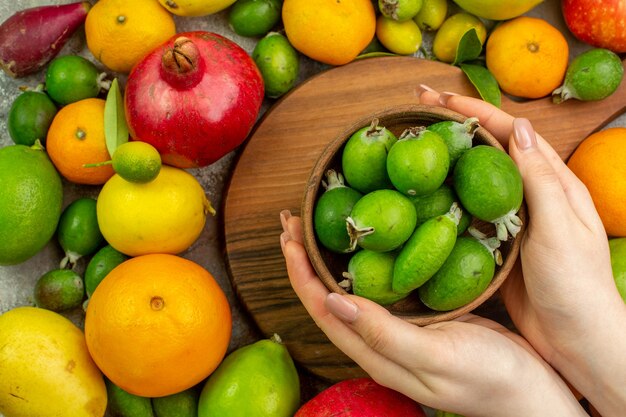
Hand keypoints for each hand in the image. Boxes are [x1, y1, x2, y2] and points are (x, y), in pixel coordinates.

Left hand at [279, 211, 585, 416]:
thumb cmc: (489, 378)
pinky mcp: (421, 315)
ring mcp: (400, 327)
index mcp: (374, 352)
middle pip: (328, 295)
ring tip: (318, 224)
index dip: (300, 272)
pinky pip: (383, 283)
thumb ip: (384, 334)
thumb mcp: (436, 357)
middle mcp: (379, 340)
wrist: (531, 392)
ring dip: (330, 256)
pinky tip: (372, 239)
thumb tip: (332, 301)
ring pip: (353, 287)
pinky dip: (368, 258)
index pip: (322, 308)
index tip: (288, 235)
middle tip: (293, 219)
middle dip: (306, 258)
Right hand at [418, 88, 625, 415]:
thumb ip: (540, 179)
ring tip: (412, 142)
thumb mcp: (561, 228)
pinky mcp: (494, 243)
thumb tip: (519, 127)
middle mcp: (530, 194)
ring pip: (474, 177)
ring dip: (446, 155)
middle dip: (454, 124)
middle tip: (416, 110)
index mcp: (552, 183)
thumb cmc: (576, 285)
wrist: (574, 340)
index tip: (439, 98)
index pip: (511, 133)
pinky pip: (466, 211)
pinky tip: (422, 193)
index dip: (476, 111)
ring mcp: (510, 219)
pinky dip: (445, 194)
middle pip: (488, 148)